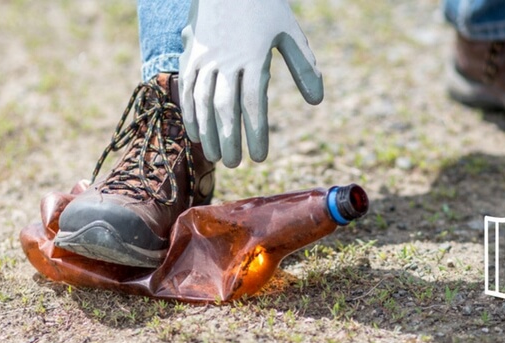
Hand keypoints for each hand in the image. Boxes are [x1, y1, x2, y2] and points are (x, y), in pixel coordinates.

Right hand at [179, 0, 323, 167]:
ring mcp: (205, 58)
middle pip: (226, 109)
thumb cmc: (264, 7)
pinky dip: (190, 114)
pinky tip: (196, 134)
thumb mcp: (289, 32)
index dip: (256, 133)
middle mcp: (227, 60)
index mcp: (254, 57)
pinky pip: (187, 89)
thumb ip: (303, 66)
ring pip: (203, 102)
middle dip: (230, 140)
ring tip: (216, 157)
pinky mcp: (191, 55)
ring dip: (208, 133)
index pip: (254, 104)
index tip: (259, 157)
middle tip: (235, 165)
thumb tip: (316, 100)